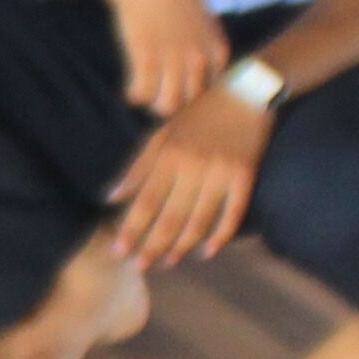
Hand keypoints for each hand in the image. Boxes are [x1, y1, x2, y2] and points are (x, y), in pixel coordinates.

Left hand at [108, 88, 267, 265]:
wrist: (245, 92)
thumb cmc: (199, 114)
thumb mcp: (163, 134)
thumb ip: (138, 167)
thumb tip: (112, 197)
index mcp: (169, 155)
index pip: (145, 201)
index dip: (131, 228)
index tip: (118, 251)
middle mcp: (192, 166)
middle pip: (170, 216)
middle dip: (153, 244)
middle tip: (140, 267)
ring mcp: (220, 172)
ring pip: (199, 219)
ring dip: (183, 245)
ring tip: (169, 262)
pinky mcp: (245, 176)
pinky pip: (232, 213)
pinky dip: (220, 236)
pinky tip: (208, 252)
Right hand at [109, 0, 230, 114]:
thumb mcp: (202, 11)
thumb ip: (204, 35)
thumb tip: (198, 52)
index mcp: (214, 44)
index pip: (215, 82)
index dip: (198, 86)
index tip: (184, 83)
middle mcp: (197, 56)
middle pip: (192, 97)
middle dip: (177, 98)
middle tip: (162, 94)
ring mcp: (172, 60)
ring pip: (168, 103)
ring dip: (156, 104)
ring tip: (147, 98)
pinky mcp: (145, 58)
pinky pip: (142, 92)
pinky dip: (135, 96)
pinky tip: (130, 92)